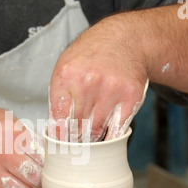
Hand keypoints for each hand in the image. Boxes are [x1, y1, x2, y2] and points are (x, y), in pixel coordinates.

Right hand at [0, 108, 44, 187]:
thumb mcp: (7, 121)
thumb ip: (28, 137)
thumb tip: (51, 155)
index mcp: (11, 134)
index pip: (42, 158)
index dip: (47, 164)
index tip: (44, 166)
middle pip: (35, 178)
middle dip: (39, 180)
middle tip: (36, 178)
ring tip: (23, 184)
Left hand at [48, 16, 148, 141]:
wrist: (126, 39)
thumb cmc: (91, 55)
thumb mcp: (66, 67)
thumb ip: (58, 97)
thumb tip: (56, 132)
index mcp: (66, 75)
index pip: (58, 121)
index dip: (58, 139)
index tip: (59, 148)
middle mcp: (87, 82)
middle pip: (76, 129)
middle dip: (74, 141)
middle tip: (75, 146)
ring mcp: (111, 90)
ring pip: (96, 131)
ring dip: (92, 140)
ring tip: (89, 139)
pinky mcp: (131, 97)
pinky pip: (117, 130)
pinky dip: (110, 137)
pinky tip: (106, 136)